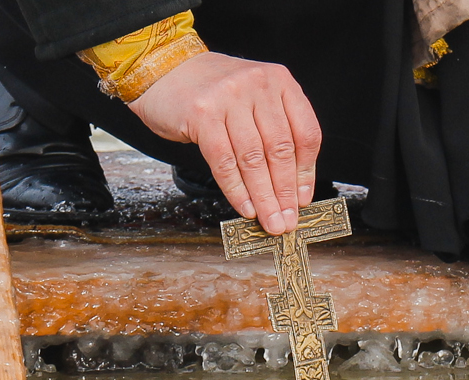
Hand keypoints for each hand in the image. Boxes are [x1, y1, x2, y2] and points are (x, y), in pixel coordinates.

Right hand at [128, 51, 321, 234]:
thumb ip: (270, 127)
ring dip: (263, 196)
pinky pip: (224, 161)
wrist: (163, 70)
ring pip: (253, 159)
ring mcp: (230, 99)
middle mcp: (258, 86)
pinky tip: (244, 207)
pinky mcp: (203, 115)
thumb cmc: (207, 92)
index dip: (305, 172)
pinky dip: (236, 189)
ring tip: (269, 220)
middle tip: (287, 221)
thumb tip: (285, 182)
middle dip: (285, 192)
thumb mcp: (250, 98)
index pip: (305, 133)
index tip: (302, 200)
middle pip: (280, 149)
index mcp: (279, 81)